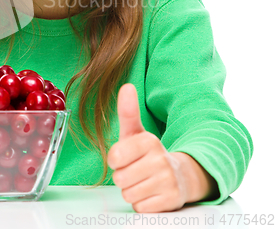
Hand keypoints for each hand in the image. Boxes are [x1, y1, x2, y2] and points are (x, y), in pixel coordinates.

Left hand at [107, 84, 211, 212]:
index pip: (115, 156)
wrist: (180, 175)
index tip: (125, 157)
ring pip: (129, 194)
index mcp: (149, 141)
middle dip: (123, 177)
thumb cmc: (148, 153)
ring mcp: (168, 181)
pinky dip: (142, 203)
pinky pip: (140, 207)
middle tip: (136, 171)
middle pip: (120, 178)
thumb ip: (128, 111)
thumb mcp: (136, 132)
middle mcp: (160, 160)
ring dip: (132, 191)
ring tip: (143, 181)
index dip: (115, 160)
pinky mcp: (172, 201)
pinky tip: (152, 193)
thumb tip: (126, 86)